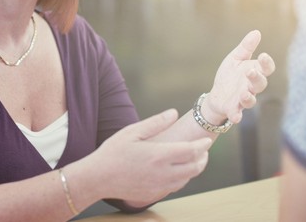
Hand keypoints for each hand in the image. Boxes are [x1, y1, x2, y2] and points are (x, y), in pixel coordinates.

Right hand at [86, 110, 212, 203]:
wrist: (98, 178)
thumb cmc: (113, 152)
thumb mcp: (132, 132)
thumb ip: (155, 122)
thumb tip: (173, 112)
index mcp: (158, 155)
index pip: (190, 151)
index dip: (202, 145)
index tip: (207, 140)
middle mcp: (163, 173)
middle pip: (194, 168)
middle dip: (203, 158)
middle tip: (204, 150)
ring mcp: (159, 185)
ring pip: (187, 179)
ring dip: (194, 169)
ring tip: (194, 159)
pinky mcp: (154, 193)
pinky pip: (175, 186)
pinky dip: (183, 178)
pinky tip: (178, 171)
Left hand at [205, 30, 274, 123]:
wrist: (217, 94)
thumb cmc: (229, 75)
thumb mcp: (235, 58)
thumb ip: (246, 47)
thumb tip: (256, 32)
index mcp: (254, 72)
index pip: (266, 68)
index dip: (267, 63)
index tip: (263, 55)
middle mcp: (251, 87)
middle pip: (260, 84)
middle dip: (257, 78)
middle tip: (251, 71)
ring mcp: (243, 99)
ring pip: (251, 100)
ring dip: (248, 97)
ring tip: (243, 93)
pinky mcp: (233, 108)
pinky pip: (237, 113)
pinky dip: (237, 115)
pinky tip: (235, 117)